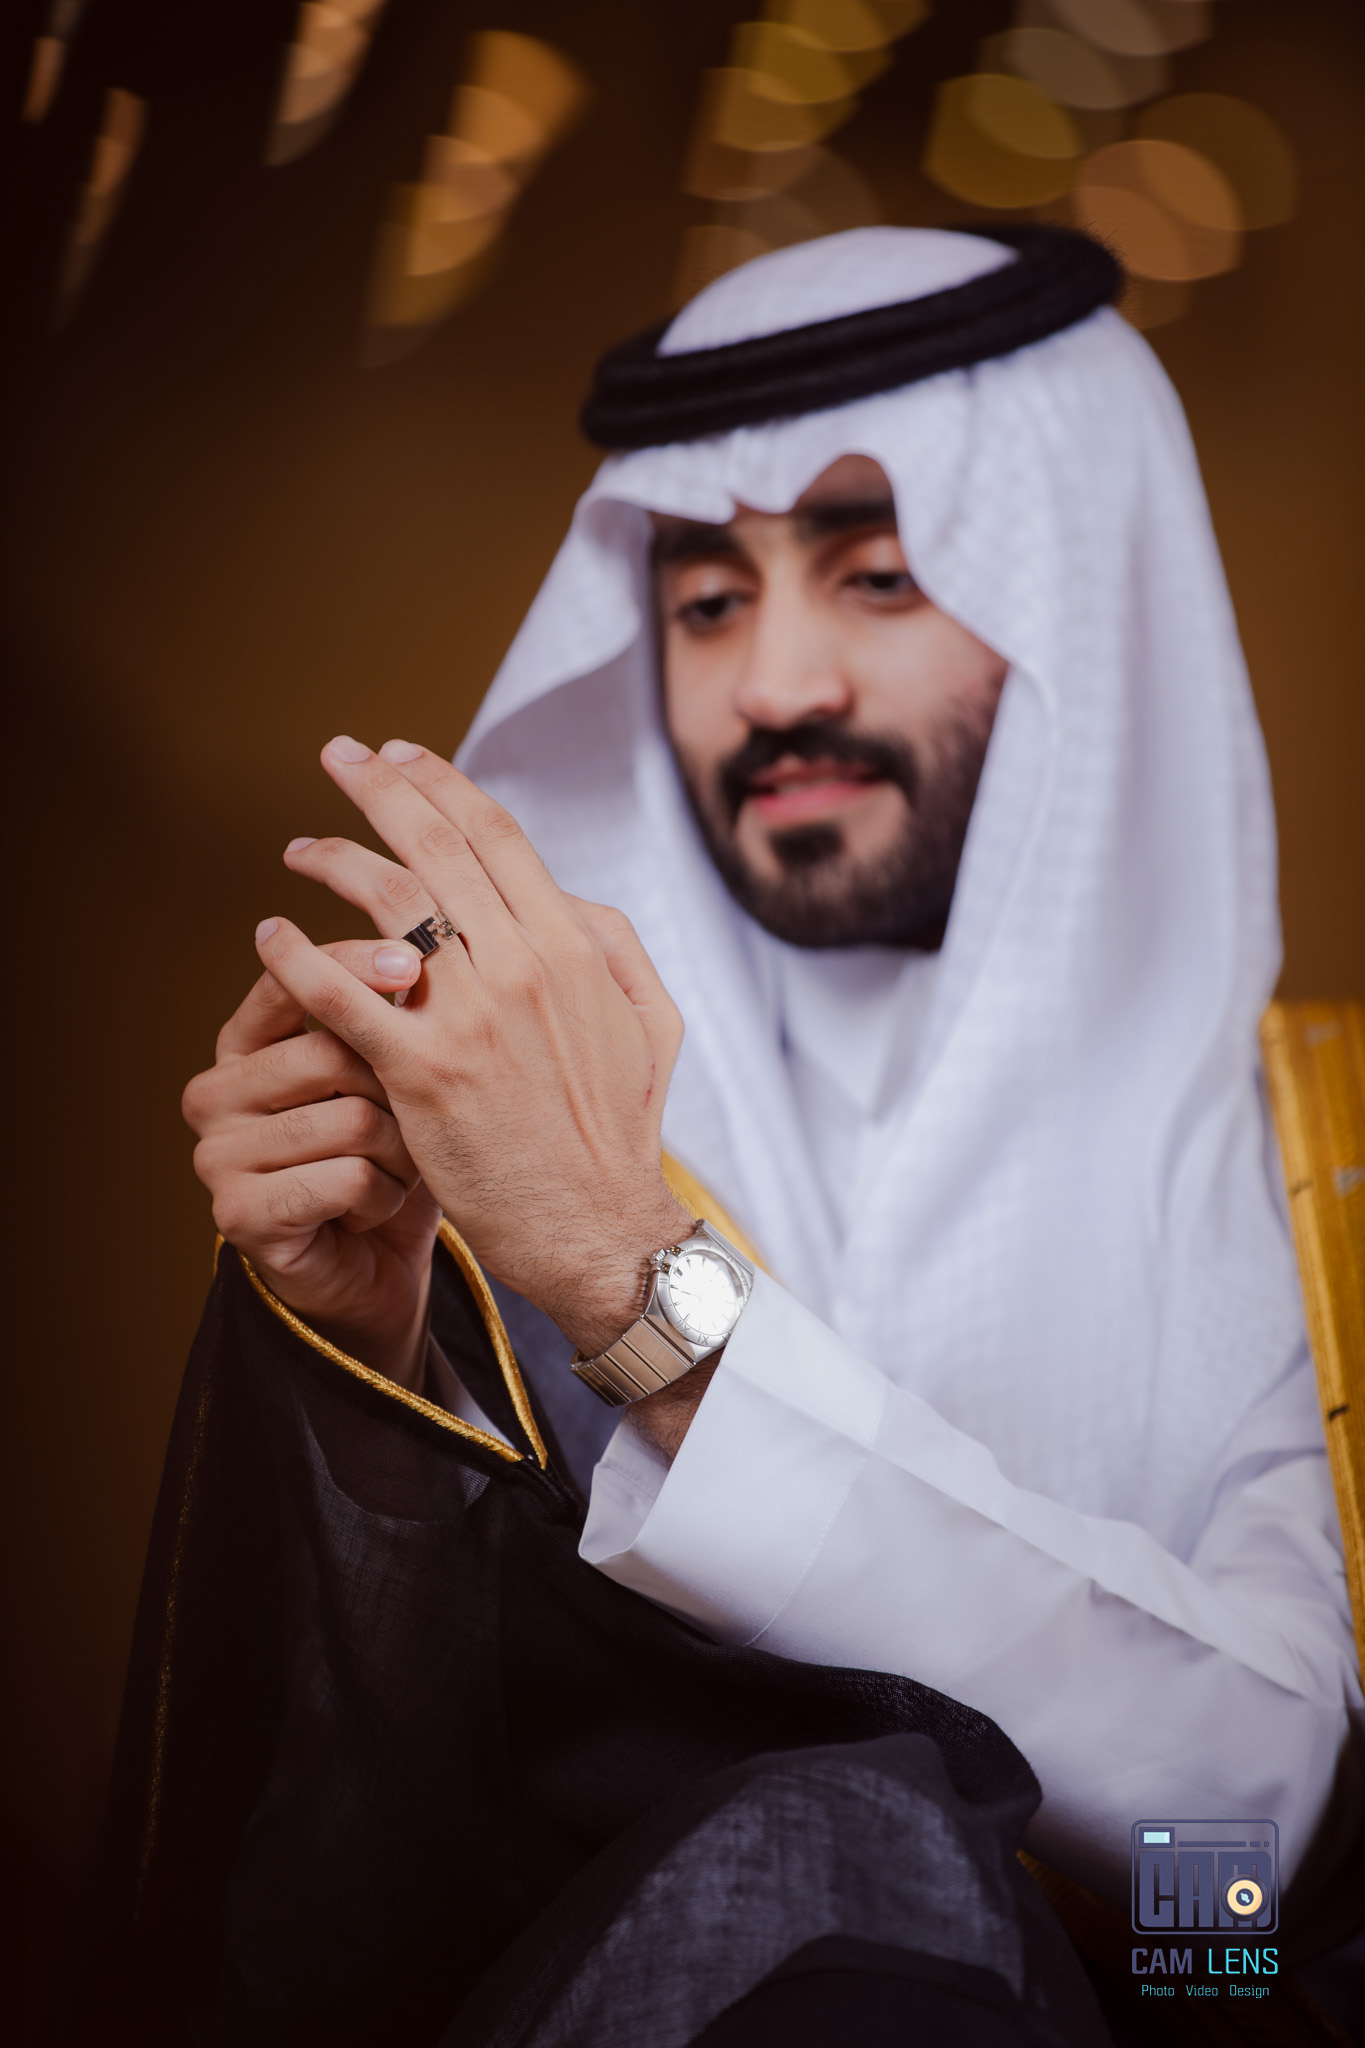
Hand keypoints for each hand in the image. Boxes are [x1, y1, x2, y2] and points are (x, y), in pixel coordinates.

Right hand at [183, 940, 440, 1386]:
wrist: (378, 1266)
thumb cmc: (388, 1158)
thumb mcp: (392, 1078)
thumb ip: (386, 1020)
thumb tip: (417, 949)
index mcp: (242, 1044)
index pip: (287, 981)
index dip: (351, 964)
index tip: (413, 961)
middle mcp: (214, 1092)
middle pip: (331, 1052)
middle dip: (398, 1091)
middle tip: (415, 1126)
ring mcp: (215, 1155)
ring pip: (350, 1120)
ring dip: (400, 1155)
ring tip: (395, 1173)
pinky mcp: (237, 1214)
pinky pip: (345, 1180)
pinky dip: (384, 1198)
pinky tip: (374, 1211)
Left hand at [253, 735, 692, 1357]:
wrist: (600, 1229)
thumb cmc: (621, 1131)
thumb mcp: (651, 1021)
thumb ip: (612, 945)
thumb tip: (562, 895)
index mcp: (574, 947)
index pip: (496, 835)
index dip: (442, 783)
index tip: (402, 755)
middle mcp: (521, 966)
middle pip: (434, 847)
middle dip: (377, 787)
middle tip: (337, 755)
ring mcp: (469, 1019)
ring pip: (385, 905)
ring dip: (331, 861)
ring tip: (296, 850)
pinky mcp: (420, 1075)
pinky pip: (341, 996)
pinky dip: (296, 956)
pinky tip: (269, 936)